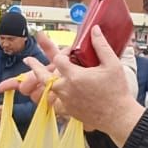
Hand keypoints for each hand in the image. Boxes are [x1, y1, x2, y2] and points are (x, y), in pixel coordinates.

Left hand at [0, 28, 144, 144]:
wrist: (118, 117)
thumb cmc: (116, 91)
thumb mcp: (112, 64)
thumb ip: (101, 45)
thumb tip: (94, 30)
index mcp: (74, 76)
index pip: (59, 59)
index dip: (62, 52)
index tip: (69, 51)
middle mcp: (66, 89)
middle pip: (44, 76)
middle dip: (35, 67)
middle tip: (28, 61)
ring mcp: (66, 102)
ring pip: (48, 90)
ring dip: (44, 81)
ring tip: (37, 77)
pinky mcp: (69, 111)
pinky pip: (55, 102)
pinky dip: (53, 96)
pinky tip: (54, 92)